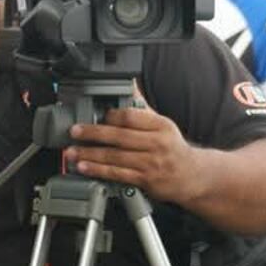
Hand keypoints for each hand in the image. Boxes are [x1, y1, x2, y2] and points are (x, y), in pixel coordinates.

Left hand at [65, 95, 195, 203]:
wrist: (193, 176)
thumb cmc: (172, 147)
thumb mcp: (162, 125)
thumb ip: (142, 107)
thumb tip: (129, 85)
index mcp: (161, 126)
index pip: (131, 117)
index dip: (110, 116)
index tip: (93, 115)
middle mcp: (157, 143)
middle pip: (119, 136)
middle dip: (93, 134)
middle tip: (74, 132)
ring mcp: (151, 163)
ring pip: (115, 156)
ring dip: (90, 154)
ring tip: (72, 152)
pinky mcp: (145, 180)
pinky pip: (117, 173)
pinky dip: (98, 170)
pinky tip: (84, 167)